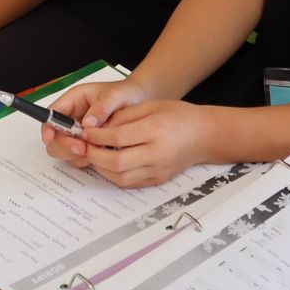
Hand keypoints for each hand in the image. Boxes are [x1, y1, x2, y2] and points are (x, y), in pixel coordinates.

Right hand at [41, 79, 150, 167]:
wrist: (138, 102)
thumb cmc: (125, 93)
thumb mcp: (115, 96)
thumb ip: (101, 108)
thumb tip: (87, 124)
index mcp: (74, 99)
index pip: (53, 113)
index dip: (48, 126)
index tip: (49, 138)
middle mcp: (73, 116)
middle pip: (54, 135)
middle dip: (65, 144)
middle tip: (83, 149)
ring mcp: (78, 132)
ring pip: (63, 149)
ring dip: (74, 154)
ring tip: (94, 151)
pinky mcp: (86, 144)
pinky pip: (77, 157)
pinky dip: (85, 160)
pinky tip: (99, 155)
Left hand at [61, 99, 217, 187]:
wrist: (204, 135)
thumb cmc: (178, 116)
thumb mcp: (150, 106)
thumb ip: (124, 117)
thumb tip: (97, 127)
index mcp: (155, 130)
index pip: (117, 137)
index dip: (96, 136)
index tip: (85, 131)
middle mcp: (156, 154)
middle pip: (116, 162)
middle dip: (94, 154)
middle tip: (86, 145)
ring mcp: (158, 170)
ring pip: (120, 177)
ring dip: (101, 167)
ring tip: (95, 154)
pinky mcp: (158, 180)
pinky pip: (130, 183)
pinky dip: (114, 175)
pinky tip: (109, 164)